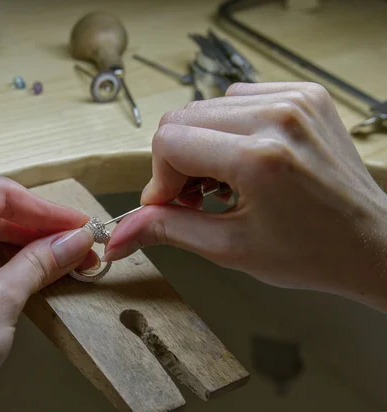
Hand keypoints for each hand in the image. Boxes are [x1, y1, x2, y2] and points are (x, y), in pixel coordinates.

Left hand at [0, 177, 94, 411]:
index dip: (46, 209)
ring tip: (63, 262)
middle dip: (38, 231)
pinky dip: (4, 266)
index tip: (78, 223)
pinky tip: (34, 275)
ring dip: (25, 249)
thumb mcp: (3, 298)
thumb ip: (42, 261)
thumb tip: (76, 240)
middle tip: (77, 245)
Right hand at [104, 82, 386, 310]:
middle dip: (177, 161)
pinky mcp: (306, 95)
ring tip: (224, 181)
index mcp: (258, 157)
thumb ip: (167, 230)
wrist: (372, 244)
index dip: (160, 178)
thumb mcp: (229, 248)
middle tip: (195, 197)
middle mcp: (278, 117)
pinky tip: (245, 159)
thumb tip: (119, 235)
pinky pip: (241, 98)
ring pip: (208, 107)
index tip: (172, 205)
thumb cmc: (311, 253)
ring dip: (203, 143)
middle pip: (183, 119)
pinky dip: (230, 127)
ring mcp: (296, 100)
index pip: (169, 141)